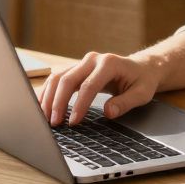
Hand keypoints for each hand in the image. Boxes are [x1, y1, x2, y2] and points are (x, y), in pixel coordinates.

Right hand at [37, 51, 162, 126]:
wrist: (141, 68)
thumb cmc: (142, 81)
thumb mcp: (142, 93)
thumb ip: (125, 103)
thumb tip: (108, 112)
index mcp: (109, 63)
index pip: (89, 86)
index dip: (79, 105)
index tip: (74, 122)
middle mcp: (92, 59)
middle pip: (67, 79)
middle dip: (58, 102)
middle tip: (54, 123)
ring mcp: (82, 62)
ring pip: (58, 77)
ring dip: (48, 97)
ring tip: (44, 118)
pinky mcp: (76, 69)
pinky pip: (57, 78)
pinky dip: (48, 92)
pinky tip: (42, 106)